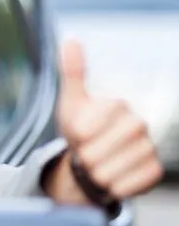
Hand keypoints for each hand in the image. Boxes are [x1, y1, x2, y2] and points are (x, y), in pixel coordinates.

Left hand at [45, 41, 162, 203]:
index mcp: (117, 105)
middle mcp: (138, 124)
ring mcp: (149, 147)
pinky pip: (124, 187)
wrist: (94, 158)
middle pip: (94, 153)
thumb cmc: (81, 128)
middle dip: (82, 157)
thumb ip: (72, 73)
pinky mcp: (154, 171)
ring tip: (96, 165)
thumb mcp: (71, 102)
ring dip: (94, 174)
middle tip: (86, 151)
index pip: (83, 130)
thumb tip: (71, 38)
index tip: (77, 133)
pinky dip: (111, 187)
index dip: (73, 137)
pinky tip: (112, 177)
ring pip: (107, 172)